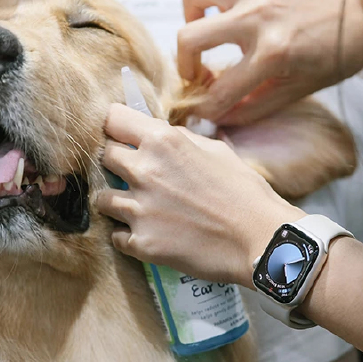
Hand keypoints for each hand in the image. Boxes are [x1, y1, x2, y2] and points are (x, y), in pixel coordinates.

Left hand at [97, 104, 304, 286]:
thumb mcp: (216, 150)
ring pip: (101, 199)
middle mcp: (145, 171)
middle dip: (116, 163)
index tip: (121, 135)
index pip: (112, 119)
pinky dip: (127, 235)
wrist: (261, 240)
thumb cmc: (245, 192)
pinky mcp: (141, 243)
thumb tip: (159, 133)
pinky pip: (115, 235)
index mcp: (163, 141)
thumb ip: (180, 138)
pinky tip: (147, 232)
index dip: (116, 127)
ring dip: (116, 201)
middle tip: (135, 174)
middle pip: (104, 156)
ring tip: (138, 207)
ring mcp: (139, 209)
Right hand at [177, 0, 362, 124]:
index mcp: (273, 53)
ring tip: (207, 32)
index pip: (219, 89)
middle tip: (196, 72)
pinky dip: (223, 3)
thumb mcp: (295, 91)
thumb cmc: (332, 57)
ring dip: (192, 19)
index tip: (200, 110)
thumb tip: (212, 117)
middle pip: (188, 37)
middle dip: (183, 63)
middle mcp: (260, 15)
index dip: (204, 107)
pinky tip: (243, 14)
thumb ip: (250, 107)